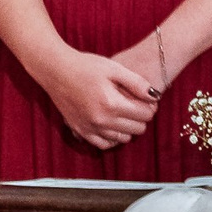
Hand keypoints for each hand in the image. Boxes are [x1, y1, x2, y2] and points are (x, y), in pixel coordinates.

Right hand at [41, 48, 160, 151]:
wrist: (57, 71)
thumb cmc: (87, 66)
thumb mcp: (115, 68)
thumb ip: (137, 83)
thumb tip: (155, 96)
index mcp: (111, 104)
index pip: (144, 115)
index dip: (151, 106)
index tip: (148, 99)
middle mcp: (101, 120)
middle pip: (137, 129)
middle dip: (142, 117)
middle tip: (138, 104)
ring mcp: (89, 128)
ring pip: (122, 139)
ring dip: (129, 128)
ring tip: (126, 112)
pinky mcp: (80, 131)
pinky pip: (103, 144)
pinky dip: (113, 138)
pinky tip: (114, 125)